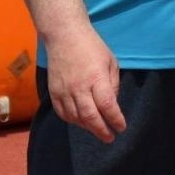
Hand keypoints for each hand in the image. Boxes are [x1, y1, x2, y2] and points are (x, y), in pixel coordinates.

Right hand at [42, 24, 125, 142]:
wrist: (64, 37)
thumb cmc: (92, 48)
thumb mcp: (111, 62)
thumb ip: (113, 85)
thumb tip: (112, 105)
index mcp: (96, 78)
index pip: (107, 105)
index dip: (115, 119)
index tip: (121, 127)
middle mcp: (78, 87)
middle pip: (90, 116)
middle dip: (101, 130)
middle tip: (110, 138)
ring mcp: (63, 91)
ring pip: (75, 117)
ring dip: (88, 127)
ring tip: (98, 130)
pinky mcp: (53, 92)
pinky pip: (63, 113)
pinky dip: (73, 121)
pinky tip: (82, 122)